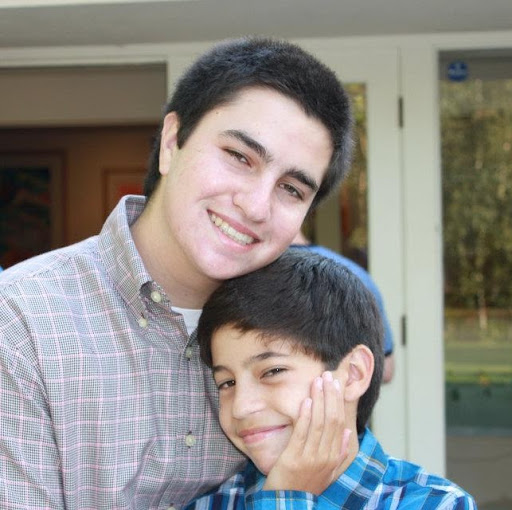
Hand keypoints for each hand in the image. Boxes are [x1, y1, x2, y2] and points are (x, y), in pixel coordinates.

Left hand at [262, 371, 350, 494]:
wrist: (288, 503)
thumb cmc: (306, 484)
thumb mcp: (328, 471)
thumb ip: (340, 452)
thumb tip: (350, 432)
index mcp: (334, 457)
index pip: (340, 423)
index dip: (338, 401)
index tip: (336, 384)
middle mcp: (326, 456)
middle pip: (332, 420)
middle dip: (330, 395)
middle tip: (328, 375)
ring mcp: (310, 458)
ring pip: (318, 423)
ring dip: (319, 400)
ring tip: (317, 382)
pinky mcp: (293, 459)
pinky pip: (301, 433)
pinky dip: (305, 416)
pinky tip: (306, 401)